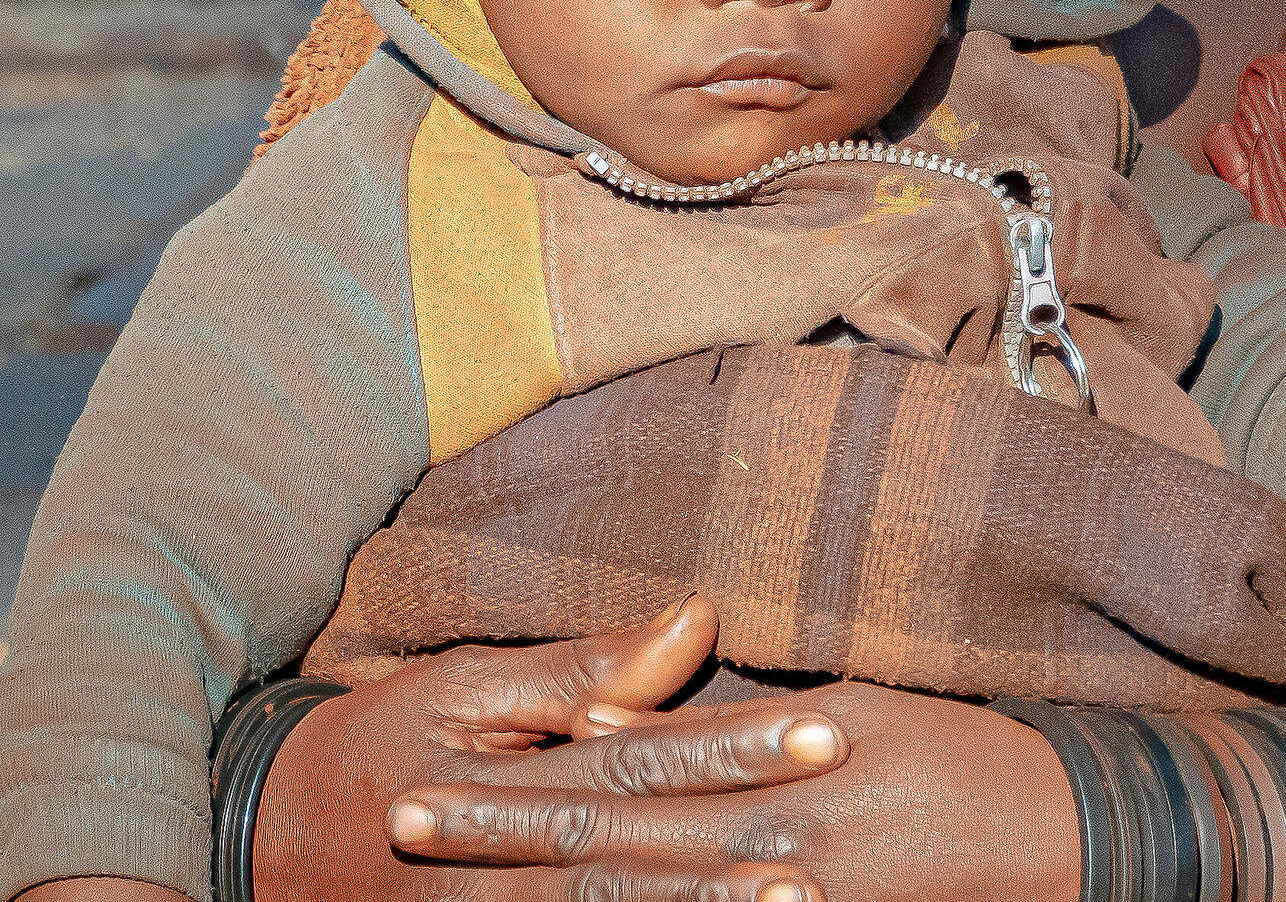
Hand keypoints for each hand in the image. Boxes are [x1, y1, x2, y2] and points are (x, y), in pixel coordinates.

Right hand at [252, 599, 849, 901]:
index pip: (639, 760)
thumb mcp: (469, 687)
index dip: (731, 751)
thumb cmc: (382, 741)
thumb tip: (697, 619)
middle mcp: (498, 868)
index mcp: (505, 780)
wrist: (260, 838)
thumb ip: (585, 668)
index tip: (824, 736)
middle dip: (731, 860)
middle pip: (633, 860)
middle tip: (824, 858)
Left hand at [384, 678, 1079, 901]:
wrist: (1051, 832)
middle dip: (496, 841)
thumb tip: (616, 724)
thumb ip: (721, 728)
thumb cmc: (949, 754)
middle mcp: (756, 846)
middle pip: (599, 848)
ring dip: (537, 894)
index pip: (613, 775)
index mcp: (764, 774)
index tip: (423, 781)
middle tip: (398, 831)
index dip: (517, 780)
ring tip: (449, 885)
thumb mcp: (844, 710)